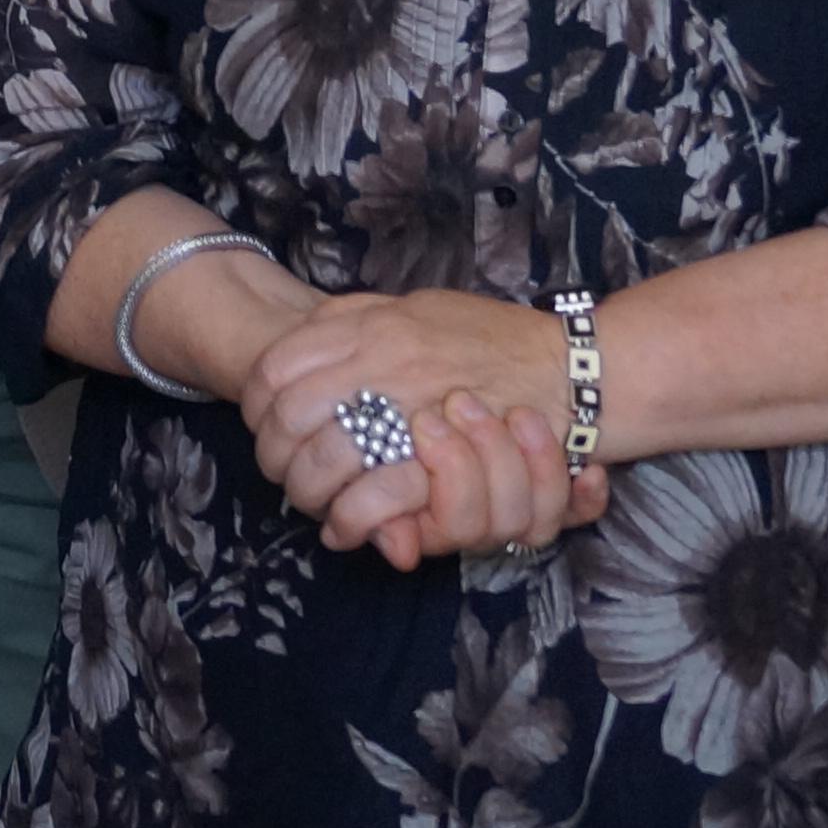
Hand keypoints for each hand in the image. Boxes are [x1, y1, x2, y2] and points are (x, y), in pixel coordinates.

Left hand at [242, 289, 603, 563]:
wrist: (572, 371)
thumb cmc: (496, 338)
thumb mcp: (421, 307)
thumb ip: (364, 313)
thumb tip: (310, 324)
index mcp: (375, 327)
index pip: (278, 363)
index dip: (254, 396)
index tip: (257, 414)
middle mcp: (385, 368)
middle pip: (289, 415)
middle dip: (271, 449)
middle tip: (272, 464)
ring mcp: (410, 415)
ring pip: (325, 459)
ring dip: (306, 486)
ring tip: (304, 496)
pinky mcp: (438, 466)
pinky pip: (377, 496)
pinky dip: (352, 515)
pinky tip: (341, 521)